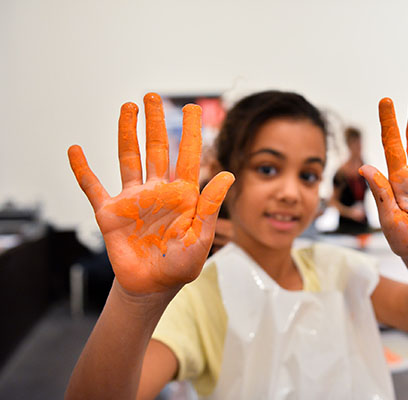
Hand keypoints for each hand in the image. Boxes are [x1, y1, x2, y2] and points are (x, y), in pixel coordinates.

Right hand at [68, 93, 233, 294]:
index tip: (193, 108)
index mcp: (182, 195)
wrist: (153, 287)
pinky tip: (75, 150)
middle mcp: (157, 190)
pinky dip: (83, 170)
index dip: (191, 131)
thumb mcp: (201, 237)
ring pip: (128, 158)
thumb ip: (210, 206)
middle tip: (152, 97)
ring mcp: (133, 199)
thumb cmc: (182, 265)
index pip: (188, 156)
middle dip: (156, 123)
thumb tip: (226, 174)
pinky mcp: (110, 213)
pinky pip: (93, 187)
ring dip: (127, 133)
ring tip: (127, 107)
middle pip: (157, 149)